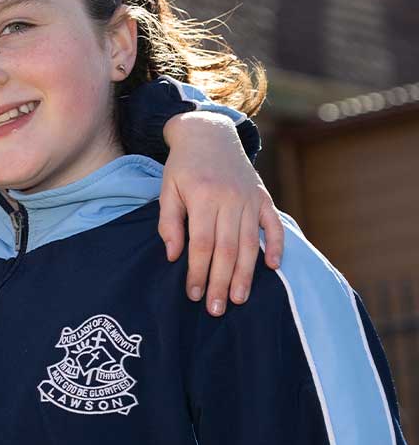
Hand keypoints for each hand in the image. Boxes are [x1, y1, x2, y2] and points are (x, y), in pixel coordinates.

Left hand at [159, 112, 284, 315]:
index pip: (201, 244)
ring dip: (246, 274)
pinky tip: (272, 267)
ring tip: (239, 298)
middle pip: (227, 249)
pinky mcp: (264, 197)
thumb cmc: (183, 166)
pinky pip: (274, 225)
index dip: (198, 271)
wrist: (209, 134)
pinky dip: (277, 246)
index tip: (193, 294)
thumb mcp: (167, 189)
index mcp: (203, 197)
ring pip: (250, 243)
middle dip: (221, 282)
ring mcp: (250, 199)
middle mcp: (230, 200)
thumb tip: (174, 256)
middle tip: (216, 309)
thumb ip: (169, 222)